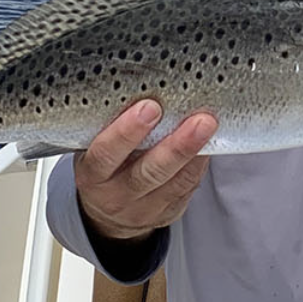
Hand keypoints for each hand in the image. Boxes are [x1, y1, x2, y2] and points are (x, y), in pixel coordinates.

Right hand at [74, 97, 217, 243]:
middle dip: (176, 146)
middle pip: (148, 173)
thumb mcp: (95, 145)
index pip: (105, 154)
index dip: (126, 132)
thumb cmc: (105, 164)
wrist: (108, 210)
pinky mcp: (167, 214)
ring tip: (209, 125)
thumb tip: (146, 87)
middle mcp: (116, 196)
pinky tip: (210, 144)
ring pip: (175, 183)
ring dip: (196, 153)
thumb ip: (111, 124)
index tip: (149, 107)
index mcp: (92, 174)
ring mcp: (142, 210)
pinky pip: (187, 189)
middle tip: (199, 120)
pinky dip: (200, 165)